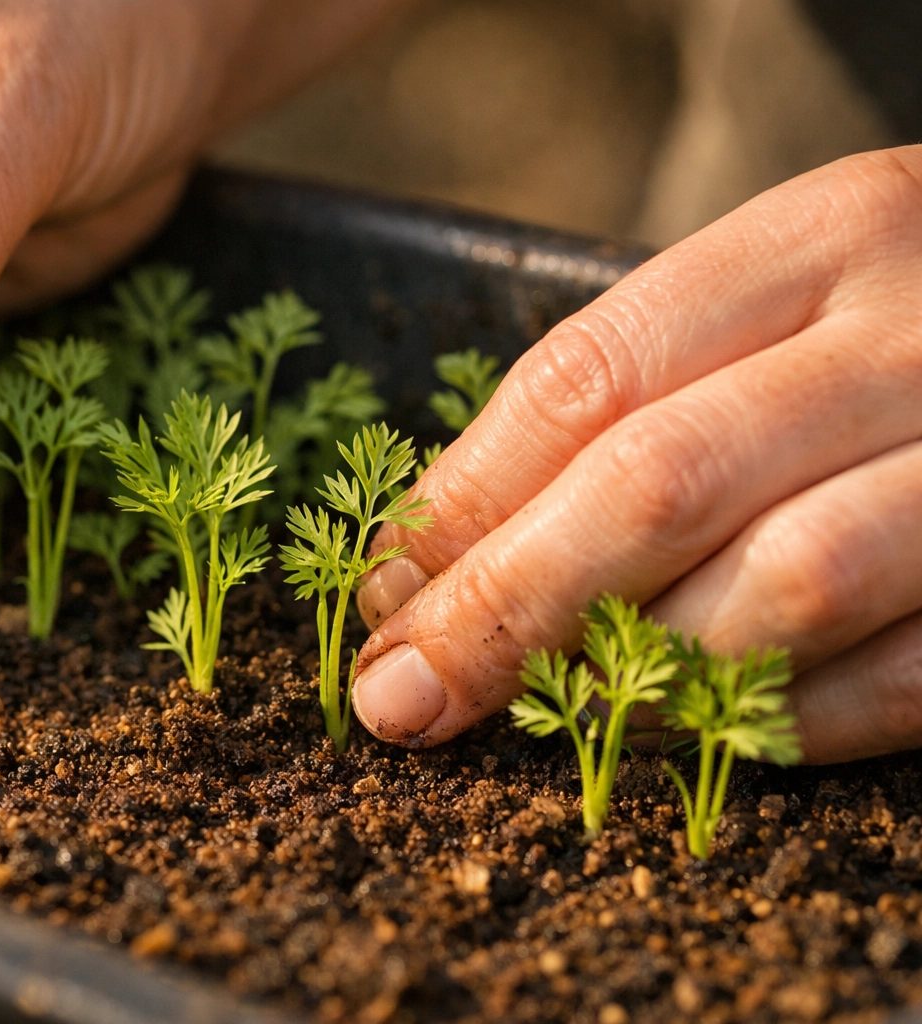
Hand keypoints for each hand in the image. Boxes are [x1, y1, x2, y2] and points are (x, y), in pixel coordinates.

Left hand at [351, 147, 921, 764]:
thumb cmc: (878, 336)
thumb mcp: (756, 318)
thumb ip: (610, 414)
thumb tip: (420, 567)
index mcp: (827, 237)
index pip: (589, 378)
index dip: (465, 506)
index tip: (381, 596)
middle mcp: (917, 336)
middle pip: (662, 483)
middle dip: (508, 609)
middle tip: (406, 697)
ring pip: (781, 590)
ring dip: (627, 676)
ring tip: (541, 714)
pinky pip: (894, 682)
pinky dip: (771, 727)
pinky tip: (686, 735)